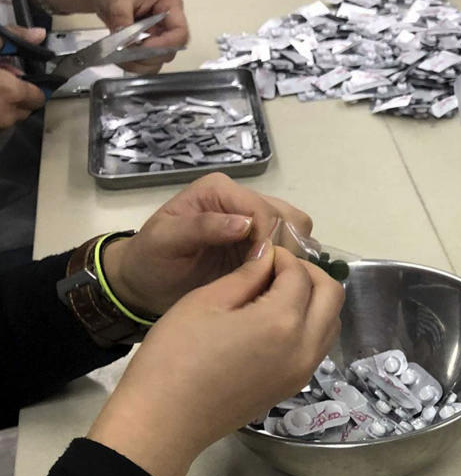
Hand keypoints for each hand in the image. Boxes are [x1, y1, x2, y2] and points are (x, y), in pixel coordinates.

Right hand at [0, 28, 45, 126]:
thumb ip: (13, 39)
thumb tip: (39, 34)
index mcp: (10, 93)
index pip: (39, 97)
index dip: (35, 85)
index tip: (24, 75)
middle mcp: (5, 115)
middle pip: (27, 107)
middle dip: (19, 92)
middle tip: (3, 75)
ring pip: (11, 115)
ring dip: (6, 101)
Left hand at [86, 0, 188, 72]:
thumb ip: (124, 21)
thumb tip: (127, 45)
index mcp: (169, 4)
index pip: (180, 34)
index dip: (164, 45)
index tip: (141, 46)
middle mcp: (168, 22)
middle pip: (169, 51)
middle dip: (148, 56)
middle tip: (126, 53)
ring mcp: (157, 34)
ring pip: (157, 60)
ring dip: (139, 63)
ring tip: (119, 55)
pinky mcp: (145, 42)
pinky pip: (145, 61)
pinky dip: (133, 63)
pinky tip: (119, 56)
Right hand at [87, 244, 343, 475]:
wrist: (166, 420)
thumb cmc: (175, 355)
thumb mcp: (206, 302)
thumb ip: (246, 275)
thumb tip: (269, 256)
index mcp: (282, 321)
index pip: (301, 274)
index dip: (282, 256)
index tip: (261, 253)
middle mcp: (304, 348)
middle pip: (332, 296)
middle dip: (310, 274)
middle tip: (277, 269)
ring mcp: (302, 372)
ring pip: (331, 323)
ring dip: (314, 301)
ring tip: (277, 294)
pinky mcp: (293, 387)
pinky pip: (317, 347)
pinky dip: (309, 326)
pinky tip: (274, 322)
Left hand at [101, 173, 314, 316]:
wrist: (146, 285)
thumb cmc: (150, 260)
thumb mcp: (165, 241)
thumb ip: (201, 227)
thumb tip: (244, 223)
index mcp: (220, 191)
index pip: (262, 209)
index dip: (267, 238)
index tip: (255, 268)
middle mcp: (242, 201)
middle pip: (288, 217)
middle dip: (284, 248)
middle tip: (267, 276)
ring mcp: (256, 224)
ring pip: (297, 232)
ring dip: (292, 257)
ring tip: (272, 281)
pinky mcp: (262, 247)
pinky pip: (292, 251)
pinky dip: (290, 267)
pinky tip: (274, 284)